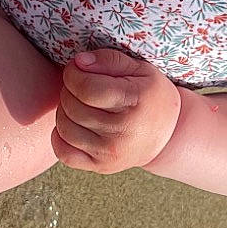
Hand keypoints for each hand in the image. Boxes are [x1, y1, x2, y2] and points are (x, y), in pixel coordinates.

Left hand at [52, 50, 181, 173]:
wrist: (167, 136)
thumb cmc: (150, 96)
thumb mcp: (140, 69)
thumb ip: (109, 60)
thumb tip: (78, 62)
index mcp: (135, 101)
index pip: (87, 87)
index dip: (73, 74)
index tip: (77, 69)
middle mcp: (123, 131)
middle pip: (73, 106)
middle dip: (69, 89)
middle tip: (80, 85)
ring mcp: (110, 153)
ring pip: (65, 128)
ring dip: (64, 110)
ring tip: (77, 104)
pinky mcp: (101, 167)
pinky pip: (64, 154)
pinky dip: (59, 137)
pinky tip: (72, 125)